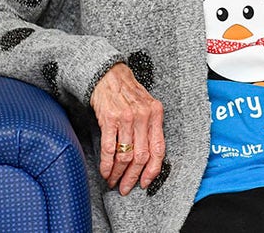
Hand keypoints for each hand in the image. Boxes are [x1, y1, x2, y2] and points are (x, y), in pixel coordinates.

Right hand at [90, 63, 165, 194]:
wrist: (108, 74)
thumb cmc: (128, 92)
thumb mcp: (146, 105)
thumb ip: (149, 126)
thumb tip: (147, 156)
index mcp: (156, 114)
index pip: (159, 149)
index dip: (152, 170)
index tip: (145, 182)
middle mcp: (144, 117)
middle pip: (141, 156)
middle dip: (133, 177)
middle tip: (125, 187)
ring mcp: (127, 118)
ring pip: (125, 155)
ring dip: (117, 173)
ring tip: (113, 180)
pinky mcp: (110, 119)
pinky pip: (109, 148)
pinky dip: (106, 164)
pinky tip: (104, 171)